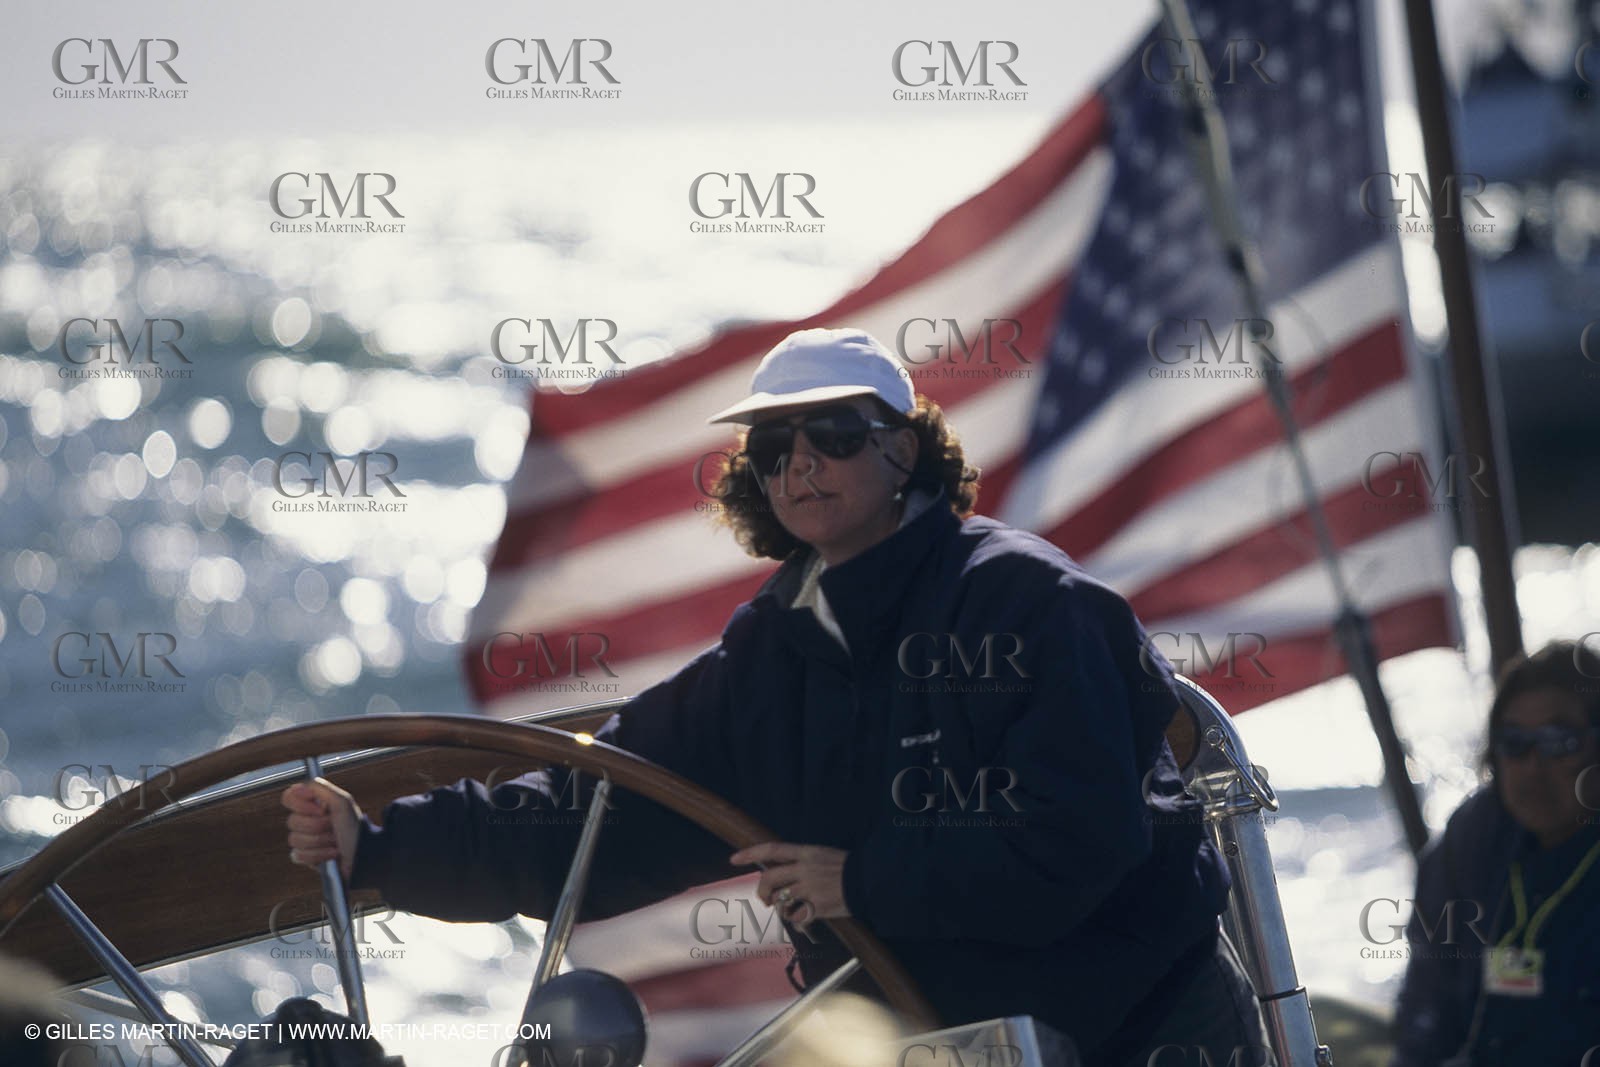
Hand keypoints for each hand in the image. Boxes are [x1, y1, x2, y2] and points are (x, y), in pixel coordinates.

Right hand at [282, 778, 361, 880]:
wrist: (363, 855)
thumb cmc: (356, 828)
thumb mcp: (342, 802)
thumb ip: (321, 788)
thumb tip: (299, 786)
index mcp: (314, 804)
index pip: (289, 798)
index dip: (300, 804)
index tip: (320, 809)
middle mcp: (307, 820)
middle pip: (292, 821)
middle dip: (316, 826)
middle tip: (333, 827)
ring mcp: (304, 839)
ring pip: (294, 839)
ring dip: (319, 841)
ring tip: (335, 842)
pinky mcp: (305, 857)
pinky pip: (297, 855)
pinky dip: (318, 855)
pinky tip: (331, 853)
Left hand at [730, 842, 850, 936]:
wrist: (870, 880)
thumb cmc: (849, 868)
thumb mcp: (824, 856)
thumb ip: (804, 862)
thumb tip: (785, 874)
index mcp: (807, 852)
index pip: (772, 849)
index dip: (750, 853)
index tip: (733, 859)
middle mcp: (804, 869)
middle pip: (769, 879)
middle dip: (762, 892)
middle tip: (766, 900)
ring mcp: (809, 888)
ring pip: (780, 901)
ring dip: (781, 909)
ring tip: (790, 910)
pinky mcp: (816, 906)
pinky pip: (796, 918)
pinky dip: (797, 922)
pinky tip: (804, 921)